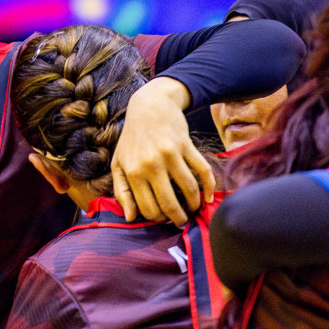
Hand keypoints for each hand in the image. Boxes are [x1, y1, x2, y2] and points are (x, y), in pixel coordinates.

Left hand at [109, 76, 215, 225]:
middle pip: (169, 203)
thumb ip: (122, 192)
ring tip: (193, 209)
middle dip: (178, 218)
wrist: (149, 106)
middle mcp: (152, 165)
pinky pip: (202, 171)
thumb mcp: (119, 164)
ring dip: (194, 205)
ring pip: (189, 189)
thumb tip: (130, 218)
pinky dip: (209, 187)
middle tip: (181, 222)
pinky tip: (208, 198)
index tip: (163, 218)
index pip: (148, 208)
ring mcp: (171, 154)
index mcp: (133, 172)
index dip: (157, 218)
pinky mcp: (186, 145)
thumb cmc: (132, 140)